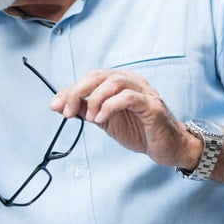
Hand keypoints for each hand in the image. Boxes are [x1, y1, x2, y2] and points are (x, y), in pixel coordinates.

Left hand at [50, 69, 199, 168]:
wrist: (168, 147)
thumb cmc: (140, 131)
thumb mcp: (105, 120)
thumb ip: (85, 110)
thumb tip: (58, 105)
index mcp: (120, 83)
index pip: (91, 78)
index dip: (70, 90)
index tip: (55, 106)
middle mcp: (132, 82)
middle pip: (99, 75)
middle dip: (78, 91)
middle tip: (65, 111)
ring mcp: (144, 91)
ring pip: (114, 81)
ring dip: (95, 99)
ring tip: (89, 118)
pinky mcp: (152, 105)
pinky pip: (128, 97)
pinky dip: (110, 106)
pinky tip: (101, 119)